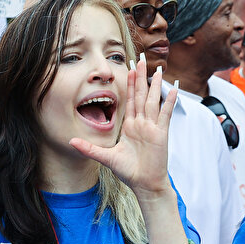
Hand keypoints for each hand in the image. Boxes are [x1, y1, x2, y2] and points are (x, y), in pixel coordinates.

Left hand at [69, 57, 173, 196]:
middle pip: (141, 95)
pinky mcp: (161, 134)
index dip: (129, 84)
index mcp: (130, 126)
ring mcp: (152, 127)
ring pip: (153, 101)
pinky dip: (169, 102)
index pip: (130, 100)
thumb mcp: (106, 157)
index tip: (129, 69)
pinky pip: (165, 115)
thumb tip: (71, 141)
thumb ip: (89, 148)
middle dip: (141, 77)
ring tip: (159, 69)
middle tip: (140, 59)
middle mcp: (142, 124)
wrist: (144, 184)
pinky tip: (172, 89)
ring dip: (155, 85)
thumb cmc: (129, 171)